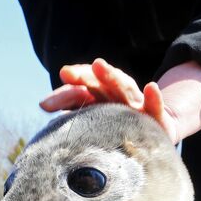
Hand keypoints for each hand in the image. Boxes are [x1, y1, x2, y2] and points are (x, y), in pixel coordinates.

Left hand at [40, 58, 178, 143]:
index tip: (44, 105)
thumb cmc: (120, 130)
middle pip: (99, 84)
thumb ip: (73, 115)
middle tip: (66, 72)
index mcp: (100, 99)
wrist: (157, 134)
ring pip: (124, 89)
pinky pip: (156, 107)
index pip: (80, 92)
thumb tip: (43, 107)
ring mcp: (137, 106)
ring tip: (98, 66)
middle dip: (84, 76)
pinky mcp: (156, 117)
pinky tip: (151, 87)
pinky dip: (154, 98)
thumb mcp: (96, 124)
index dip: (63, 95)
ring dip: (112, 77)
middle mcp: (117, 98)